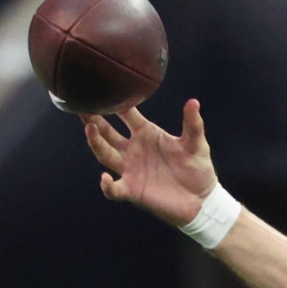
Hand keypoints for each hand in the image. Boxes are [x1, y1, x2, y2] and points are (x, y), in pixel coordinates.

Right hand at [82, 99, 216, 226]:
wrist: (202, 199)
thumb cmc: (198, 168)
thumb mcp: (196, 144)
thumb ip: (193, 125)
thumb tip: (194, 102)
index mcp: (146, 133)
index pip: (126, 114)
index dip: (116, 103)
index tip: (104, 88)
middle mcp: (133, 149)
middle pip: (107, 133)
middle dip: (94, 121)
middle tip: (83, 107)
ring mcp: (131, 169)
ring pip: (106, 155)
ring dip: (96, 143)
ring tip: (90, 129)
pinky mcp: (133, 190)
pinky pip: (114, 189)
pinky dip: (108, 185)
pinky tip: (105, 178)